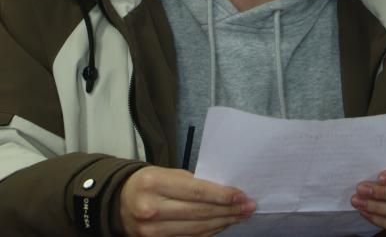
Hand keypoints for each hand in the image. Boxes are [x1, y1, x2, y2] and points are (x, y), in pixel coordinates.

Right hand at [114, 166, 254, 236]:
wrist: (119, 201)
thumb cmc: (150, 182)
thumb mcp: (167, 173)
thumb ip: (192, 182)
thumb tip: (224, 191)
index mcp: (156, 183)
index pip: (196, 191)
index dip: (222, 195)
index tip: (243, 196)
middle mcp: (152, 209)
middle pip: (198, 212)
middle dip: (227, 210)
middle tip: (249, 207)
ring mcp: (151, 231)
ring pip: (195, 229)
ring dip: (221, 223)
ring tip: (240, 217)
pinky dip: (207, 233)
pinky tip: (221, 225)